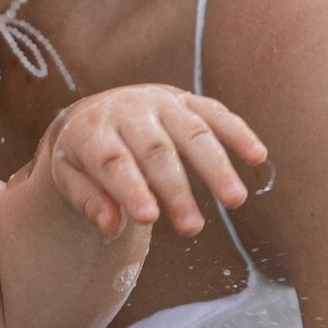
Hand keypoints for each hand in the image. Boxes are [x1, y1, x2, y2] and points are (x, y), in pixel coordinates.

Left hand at [46, 86, 267, 242]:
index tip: (149, 218)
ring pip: (193, 131)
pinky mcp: (188, 100)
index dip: (131, 189)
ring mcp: (162, 102)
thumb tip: (111, 226)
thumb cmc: (85, 155)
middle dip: (176, 189)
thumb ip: (88, 201)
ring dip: (216, 166)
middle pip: (156, 150)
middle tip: (192, 227)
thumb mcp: (70, 178)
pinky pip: (216, 113)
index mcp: (94, 131)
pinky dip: (238, 133)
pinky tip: (257, 156)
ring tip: (235, 200)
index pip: (113, 161)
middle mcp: (129, 111)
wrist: (98, 111)